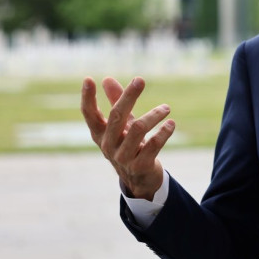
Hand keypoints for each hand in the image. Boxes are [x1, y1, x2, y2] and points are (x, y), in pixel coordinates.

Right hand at [81, 76, 174, 200]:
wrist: (140, 180)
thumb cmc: (130, 145)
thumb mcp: (122, 125)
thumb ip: (116, 102)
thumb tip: (107, 78)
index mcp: (100, 134)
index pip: (89, 114)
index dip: (88, 98)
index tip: (89, 79)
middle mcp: (108, 145)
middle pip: (116, 116)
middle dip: (128, 96)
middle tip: (140, 80)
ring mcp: (123, 157)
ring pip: (138, 129)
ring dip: (154, 115)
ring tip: (166, 108)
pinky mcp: (140, 165)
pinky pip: (153, 145)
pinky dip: (164, 132)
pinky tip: (171, 124)